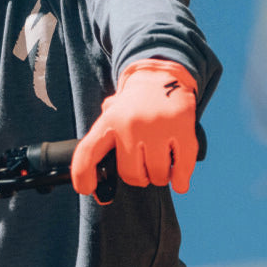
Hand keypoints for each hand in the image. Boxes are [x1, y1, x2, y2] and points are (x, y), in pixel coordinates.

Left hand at [72, 59, 199, 199]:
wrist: (162, 76)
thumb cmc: (134, 106)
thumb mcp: (112, 115)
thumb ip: (102, 143)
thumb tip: (93, 187)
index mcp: (110, 121)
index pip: (88, 153)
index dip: (83, 176)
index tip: (87, 190)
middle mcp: (131, 124)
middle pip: (130, 174)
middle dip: (138, 177)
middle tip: (143, 167)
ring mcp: (158, 128)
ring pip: (157, 175)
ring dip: (159, 177)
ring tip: (160, 163)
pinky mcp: (183, 131)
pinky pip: (181, 171)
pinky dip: (180, 181)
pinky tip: (178, 178)